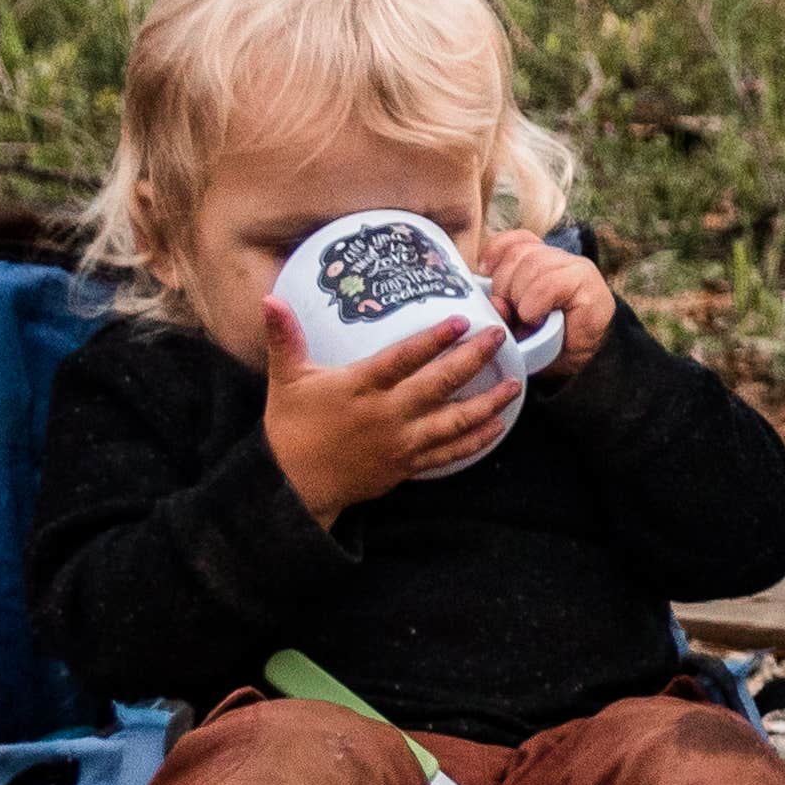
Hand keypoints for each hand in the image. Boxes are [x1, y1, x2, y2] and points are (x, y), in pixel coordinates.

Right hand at [262, 301, 508, 523]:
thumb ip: (285, 337)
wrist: (290, 487)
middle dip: (473, 360)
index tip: (461, 321)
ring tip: (513, 385)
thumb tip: (270, 297)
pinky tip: (497, 427)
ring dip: (487, 404)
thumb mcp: (285, 378)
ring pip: (453, 422)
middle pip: (439, 385)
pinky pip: (448, 454)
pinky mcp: (407, 465)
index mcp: (360, 387)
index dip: (433, 340)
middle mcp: (387, 414)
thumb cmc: (290, 427)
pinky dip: (475, 441)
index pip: (403, 359)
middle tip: (499, 337)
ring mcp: (401, 442)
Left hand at [472, 229, 616, 375]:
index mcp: (542, 260)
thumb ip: (502, 307)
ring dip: (521, 297)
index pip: (517, 240)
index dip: (496, 251)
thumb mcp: (514, 321)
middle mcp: (560, 258)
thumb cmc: (548, 342)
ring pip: (532, 264)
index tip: (483, 271)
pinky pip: (549, 284)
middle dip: (504, 285)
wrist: (584, 362)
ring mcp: (577, 267)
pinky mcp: (588, 284)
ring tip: (527, 319)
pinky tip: (536, 318)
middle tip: (512, 313)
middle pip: (518, 253)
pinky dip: (535, 304)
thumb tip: (496, 302)